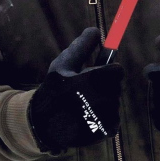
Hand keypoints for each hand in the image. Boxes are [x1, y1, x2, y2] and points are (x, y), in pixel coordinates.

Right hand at [28, 28, 124, 152]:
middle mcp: (104, 99)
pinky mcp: (109, 130)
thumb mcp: (62, 65)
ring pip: (114, 102)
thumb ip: (81, 47)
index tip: (94, 74)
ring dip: (103, 101)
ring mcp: (108, 117)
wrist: (43, 126)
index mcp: (95, 80)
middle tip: (84, 91)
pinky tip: (86, 118)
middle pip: (115, 86)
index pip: (117, 70)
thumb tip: (95, 30)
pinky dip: (103, 117)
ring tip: (82, 106)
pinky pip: (113, 118)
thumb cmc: (53, 91)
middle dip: (103, 86)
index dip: (106, 70)